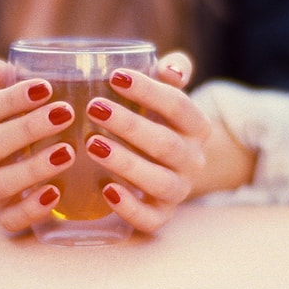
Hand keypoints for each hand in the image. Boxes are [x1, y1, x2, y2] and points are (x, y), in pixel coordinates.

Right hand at [0, 58, 76, 232]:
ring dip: (33, 168)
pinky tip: (56, 194)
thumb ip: (6, 78)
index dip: (11, 98)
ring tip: (67, 152)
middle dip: (28, 128)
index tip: (46, 87)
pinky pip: (10, 219)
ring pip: (0, 183)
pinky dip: (31, 208)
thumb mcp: (17, 97)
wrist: (14, 166)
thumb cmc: (23, 121)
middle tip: (66, 113)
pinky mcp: (5, 215)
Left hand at [85, 51, 211, 233]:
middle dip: (129, 125)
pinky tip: (106, 190)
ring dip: (126, 163)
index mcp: (197, 126)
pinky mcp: (161, 216)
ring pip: (159, 182)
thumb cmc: (157, 120)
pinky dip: (130, 207)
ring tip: (92, 144)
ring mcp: (179, 190)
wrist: (167, 167)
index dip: (149, 90)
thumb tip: (172, 69)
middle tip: (94, 108)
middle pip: (165, 144)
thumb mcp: (165, 94)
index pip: (178, 105)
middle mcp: (193, 160)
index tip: (114, 76)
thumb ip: (170, 73)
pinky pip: (151, 219)